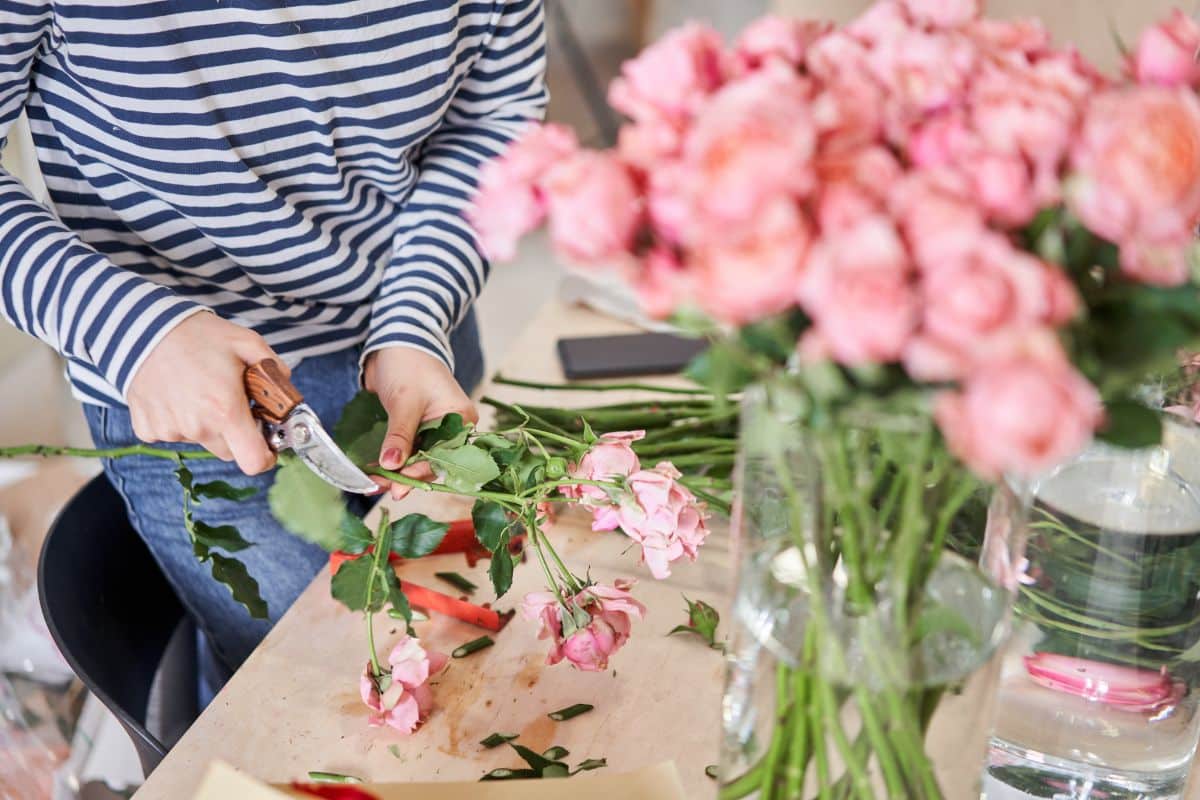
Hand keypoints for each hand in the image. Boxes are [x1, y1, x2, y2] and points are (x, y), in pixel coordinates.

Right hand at [126, 312, 282, 474]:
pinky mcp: (148, 429)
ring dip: (206, 424)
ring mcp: (169, 430)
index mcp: (226, 410)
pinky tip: (176, 394)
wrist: (142, 328)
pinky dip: (179, 420)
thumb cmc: (197, 335)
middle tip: (230, 402)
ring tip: (198, 390)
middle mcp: (197, 426)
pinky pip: (173, 434)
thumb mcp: (247, 343)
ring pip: (201, 440)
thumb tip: (288, 392)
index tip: (267, 445)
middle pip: (229, 451)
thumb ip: (275, 369)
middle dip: (236, 433)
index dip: (265, 457)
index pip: (253, 461)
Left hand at [364, 346, 477, 499]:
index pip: (442, 456)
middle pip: (432, 461)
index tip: (397, 488)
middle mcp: (452, 427)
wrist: (396, 341)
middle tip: (382, 488)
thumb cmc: (408, 364)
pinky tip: (377, 470)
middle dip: (406, 476)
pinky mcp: (417, 427)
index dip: (419, 473)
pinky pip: (409, 449)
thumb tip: (391, 466)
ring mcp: (435, 427)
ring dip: (398, 471)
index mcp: (461, 419)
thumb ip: (400, 435)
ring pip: (419, 458)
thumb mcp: (405, 401)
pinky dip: (395, 459)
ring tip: (375, 482)